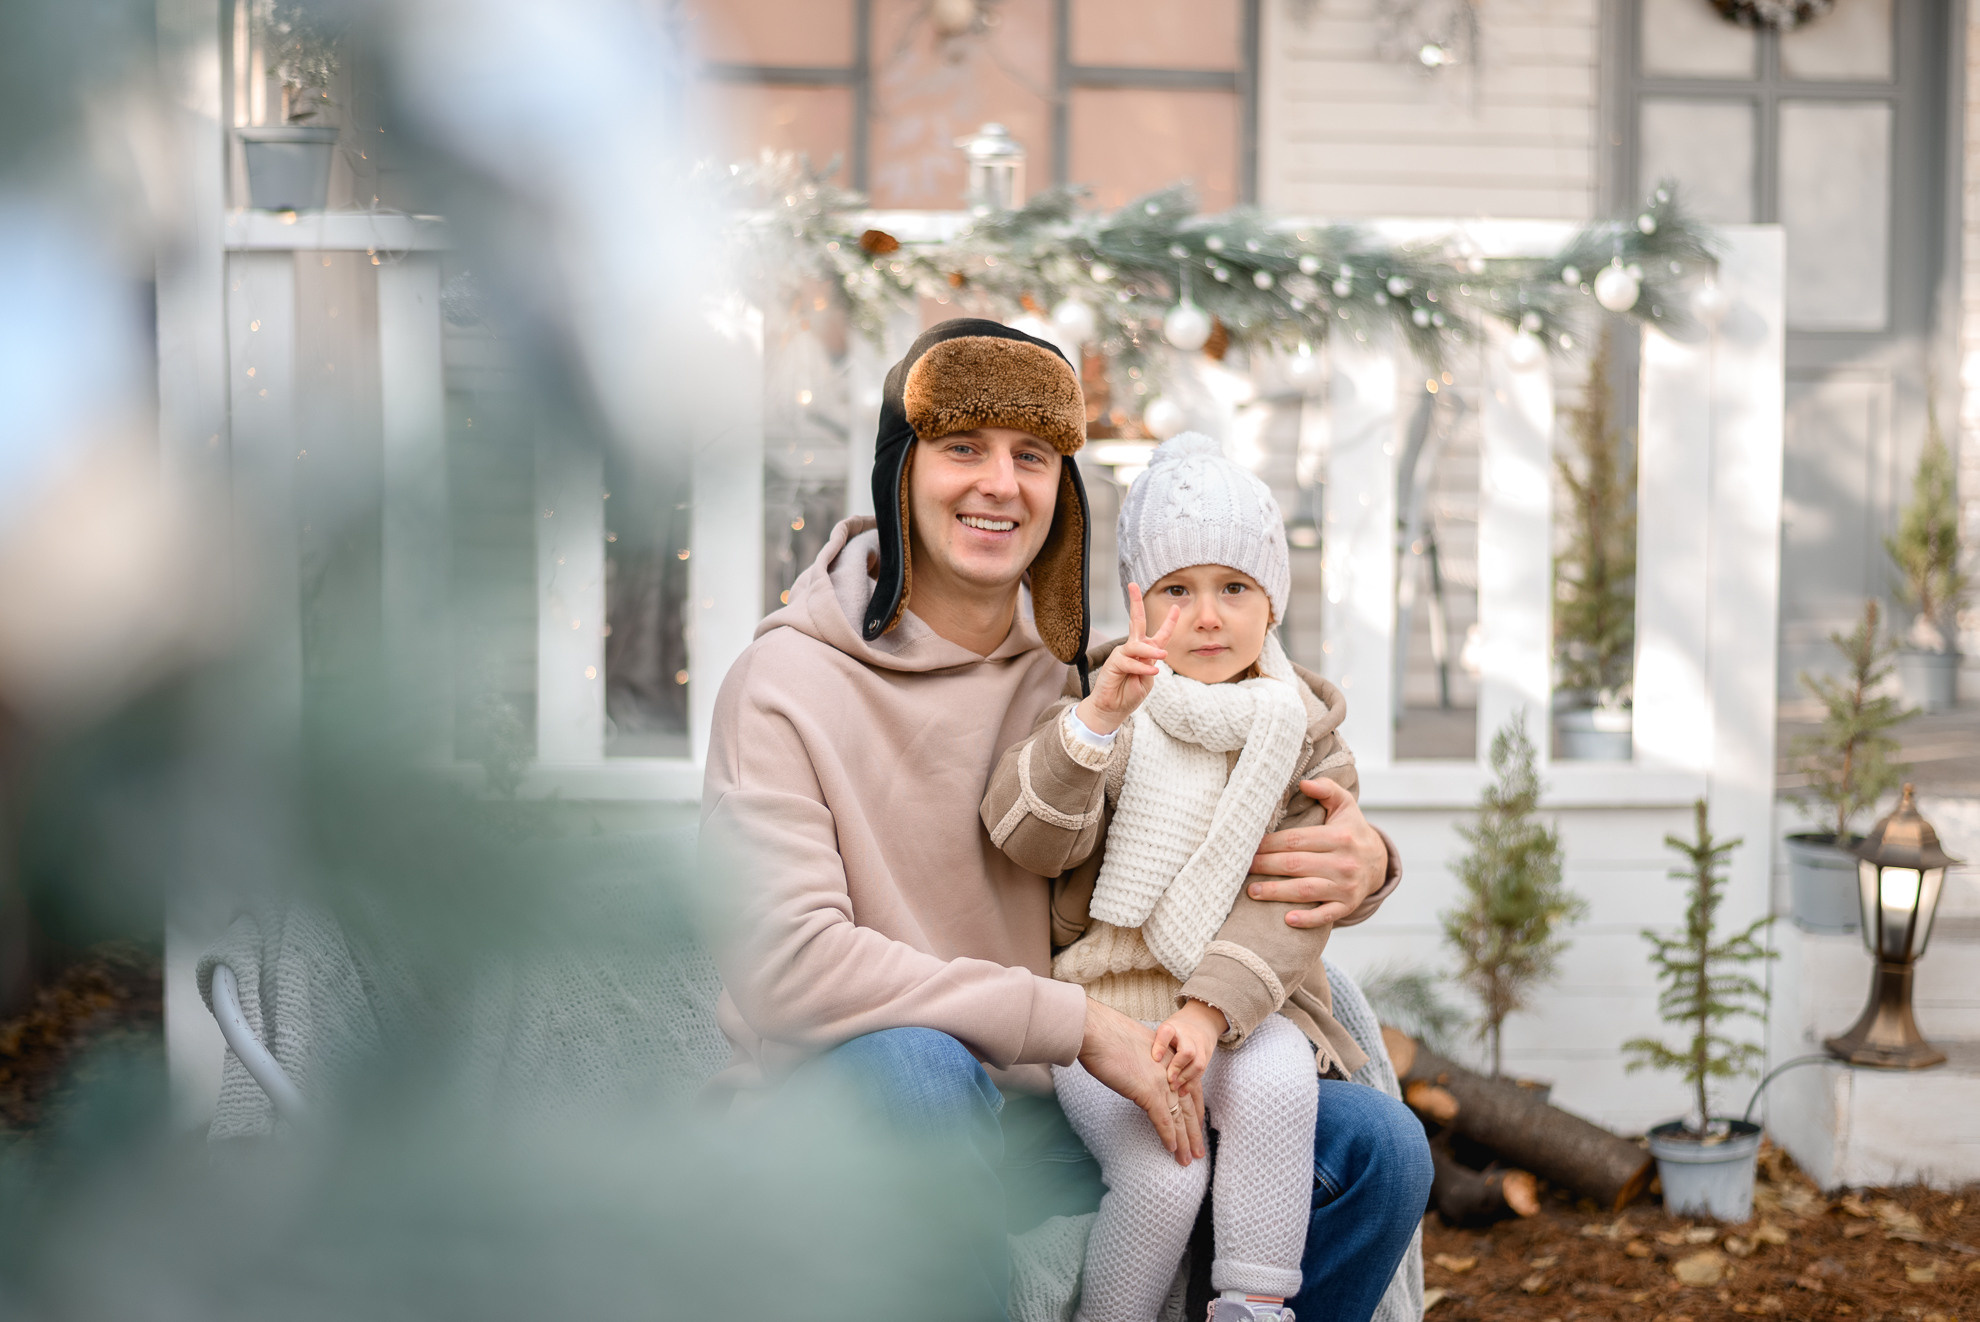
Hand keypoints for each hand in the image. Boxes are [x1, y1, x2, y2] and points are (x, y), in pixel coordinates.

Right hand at [1075, 583, 1179, 735]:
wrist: (1113, 710)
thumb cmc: (1130, 695)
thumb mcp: (1147, 680)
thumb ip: (1150, 665)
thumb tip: (1149, 655)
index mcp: (1145, 653)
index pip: (1159, 635)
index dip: (1169, 622)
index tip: (1176, 607)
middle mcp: (1132, 650)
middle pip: (1135, 621)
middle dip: (1135, 602)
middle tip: (1132, 584)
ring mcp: (1122, 655)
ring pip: (1137, 645)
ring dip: (1150, 650)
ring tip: (1162, 656)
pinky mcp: (1113, 664)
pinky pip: (1129, 661)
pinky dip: (1141, 667)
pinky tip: (1151, 672)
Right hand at [1078, 999, 1204, 1164]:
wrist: (1097, 1031)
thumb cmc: (1107, 1036)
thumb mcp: (1134, 1048)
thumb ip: (1144, 1063)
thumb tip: (1138, 1073)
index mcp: (1168, 1060)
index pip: (1189, 1091)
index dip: (1194, 1111)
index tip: (1197, 1126)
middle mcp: (1169, 1072)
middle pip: (1187, 1107)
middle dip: (1193, 1132)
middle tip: (1199, 1151)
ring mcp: (1160, 1082)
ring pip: (1178, 1118)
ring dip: (1184, 1141)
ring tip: (1187, 1159)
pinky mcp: (1148, 1092)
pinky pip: (1163, 1120)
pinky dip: (1168, 1137)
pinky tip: (1171, 1150)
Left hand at [1153, 999, 1226, 1090]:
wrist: (1200, 1021)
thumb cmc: (1174, 1031)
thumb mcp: (1163, 1030)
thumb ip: (1155, 1044)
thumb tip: (1137, 1066)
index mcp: (1172, 1027)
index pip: (1167, 1033)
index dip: (1161, 1046)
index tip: (1155, 1059)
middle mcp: (1188, 1035)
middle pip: (1187, 1051)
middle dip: (1178, 1068)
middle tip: (1169, 1080)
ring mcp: (1199, 1045)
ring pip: (1198, 1063)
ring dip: (1185, 1078)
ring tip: (1173, 1088)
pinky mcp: (1206, 1055)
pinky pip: (1201, 1071)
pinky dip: (1191, 1083)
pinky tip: (1182, 1091)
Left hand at [1247, 777, 1389, 928]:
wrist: (1378, 862)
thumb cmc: (1352, 830)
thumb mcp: (1345, 805)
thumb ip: (1327, 789)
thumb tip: (1303, 783)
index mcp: (1341, 836)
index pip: (1296, 840)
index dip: (1269, 844)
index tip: (1249, 846)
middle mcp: (1344, 862)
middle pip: (1295, 865)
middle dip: (1265, 866)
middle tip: (1241, 867)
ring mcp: (1347, 887)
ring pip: (1305, 890)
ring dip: (1275, 892)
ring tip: (1252, 891)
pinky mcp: (1348, 905)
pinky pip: (1326, 915)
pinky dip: (1307, 919)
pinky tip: (1287, 920)